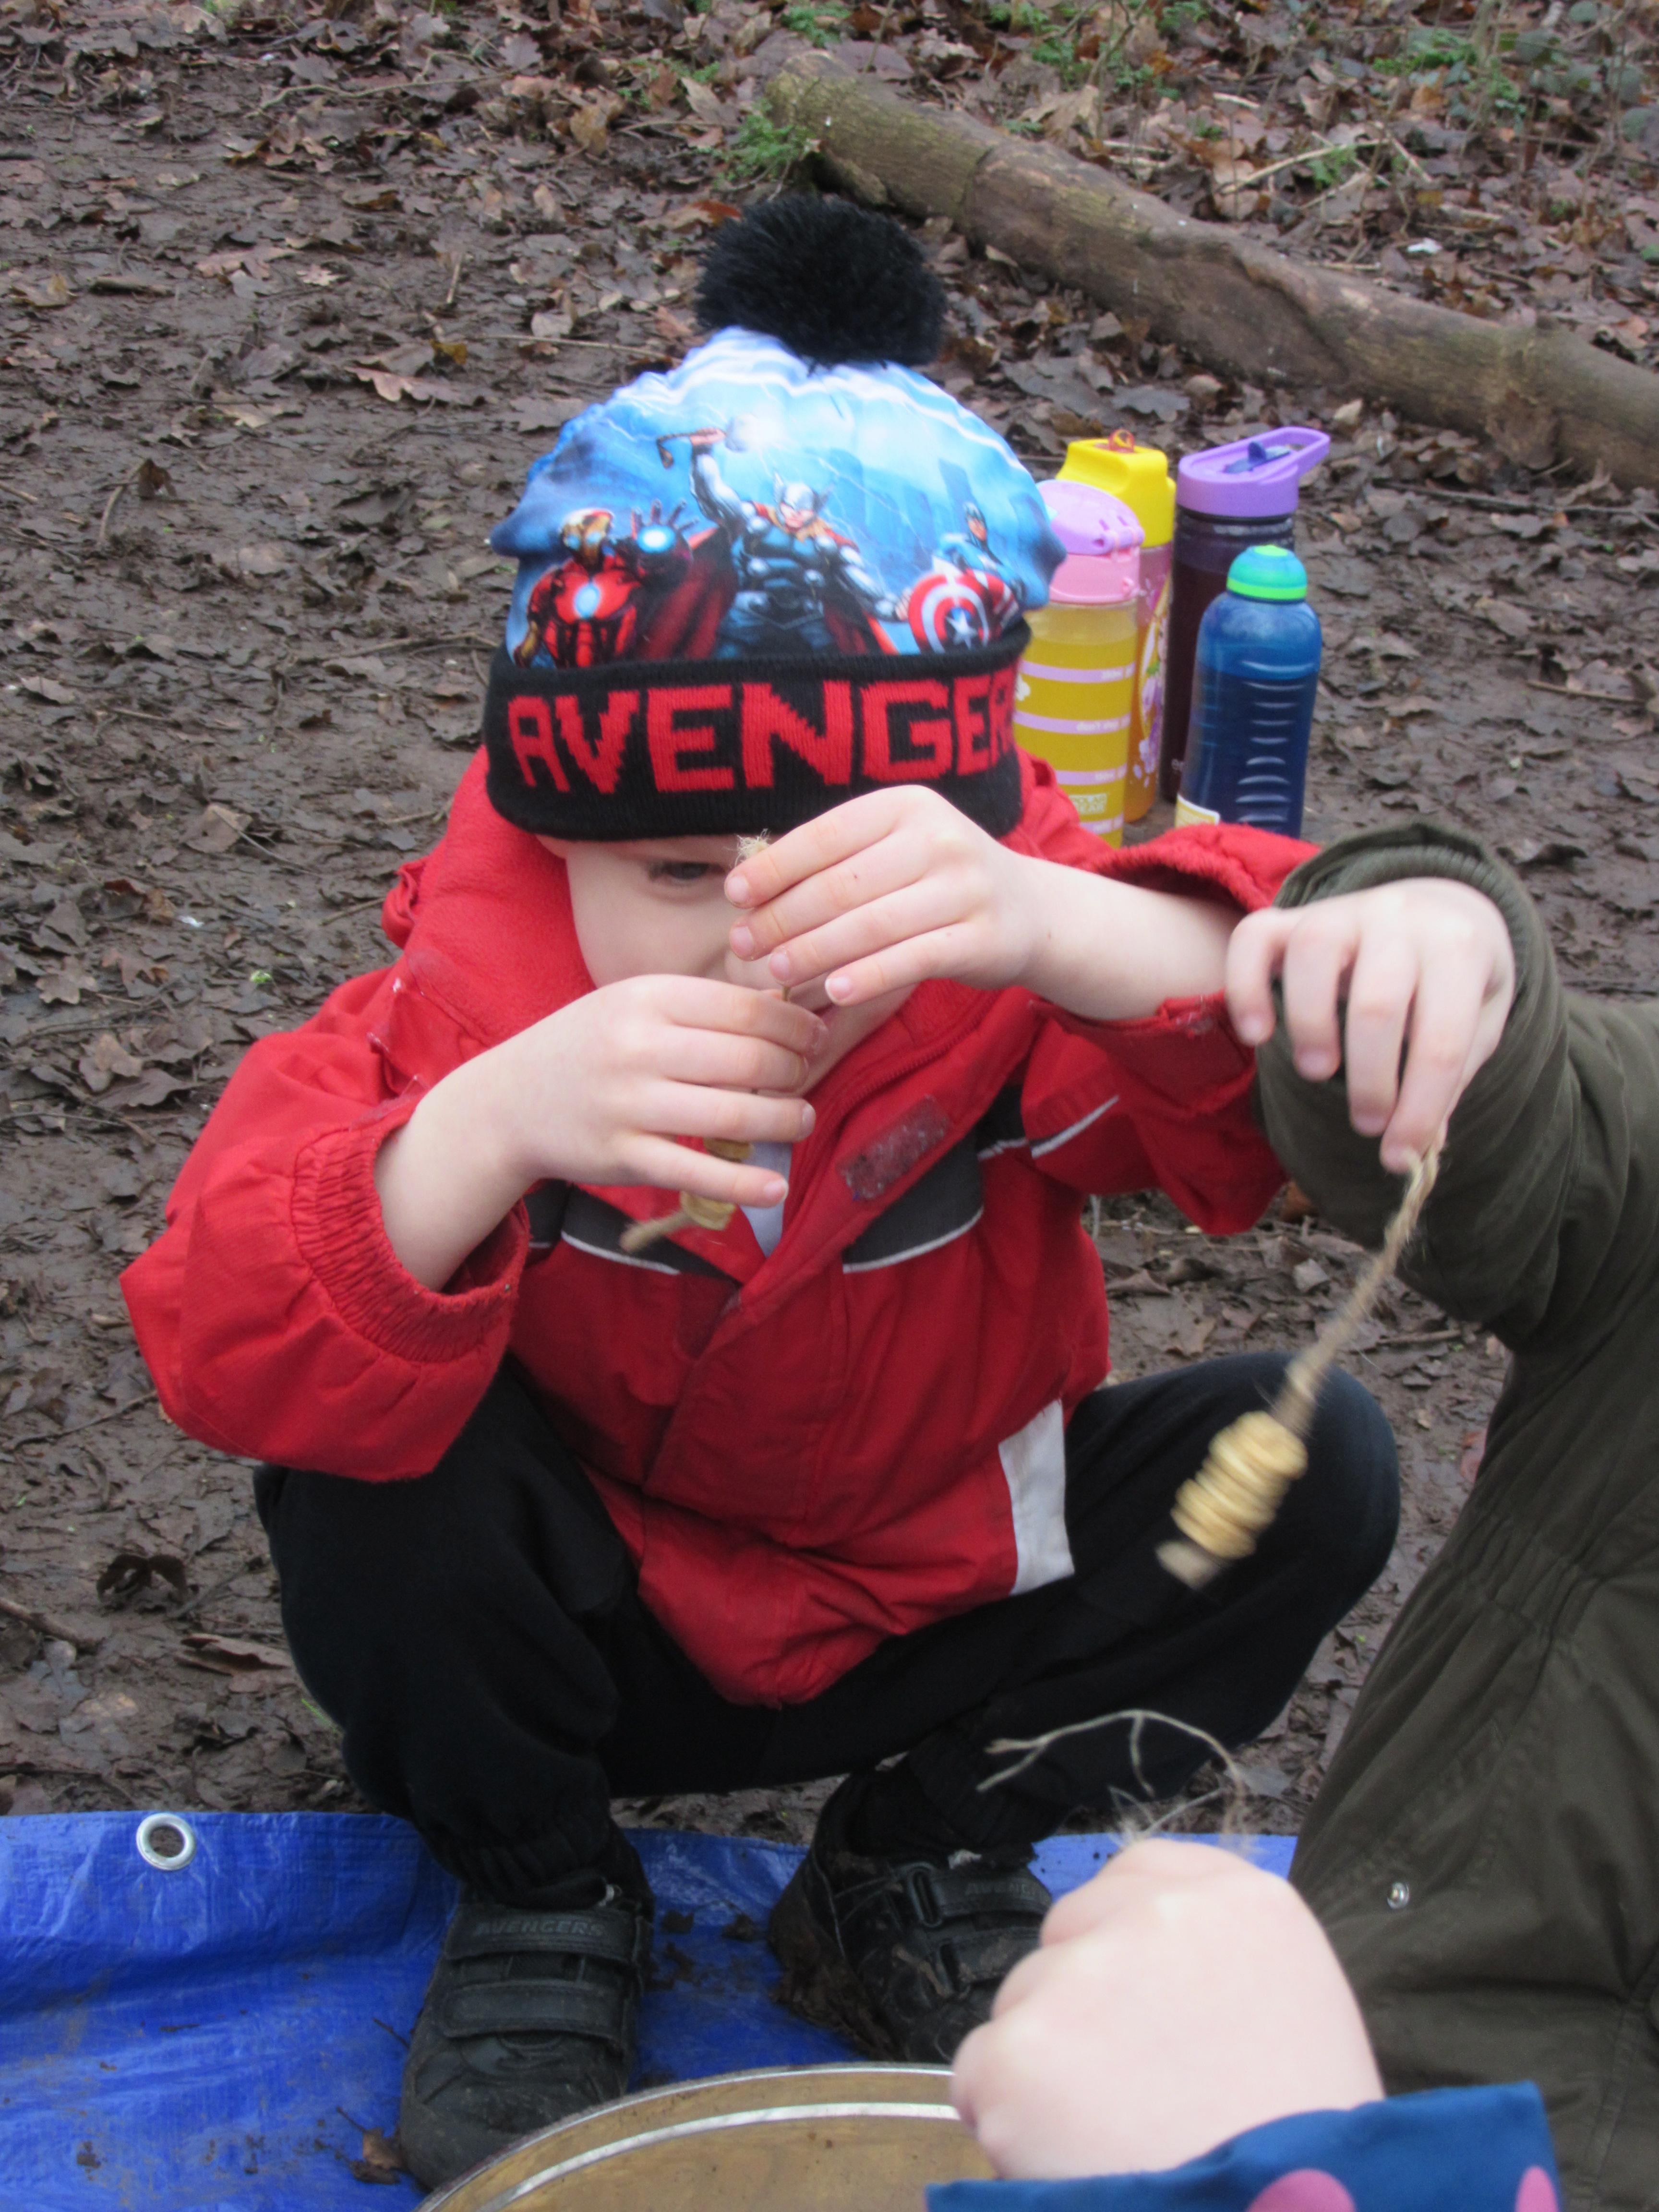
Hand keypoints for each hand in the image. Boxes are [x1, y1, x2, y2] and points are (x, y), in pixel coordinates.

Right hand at [375, 977, 822, 1289]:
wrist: (510, 1100)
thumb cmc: (590, 1046)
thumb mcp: (634, 1005)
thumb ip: (701, 1007)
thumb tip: (785, 1012)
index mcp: (648, 997)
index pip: (746, 1009)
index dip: (795, 1026)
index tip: (814, 1038)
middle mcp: (637, 1046)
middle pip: (747, 1059)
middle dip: (793, 1072)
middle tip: (804, 1081)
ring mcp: (628, 1103)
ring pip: (732, 1113)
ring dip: (782, 1121)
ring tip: (800, 1121)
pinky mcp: (622, 1156)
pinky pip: (696, 1171)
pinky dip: (744, 1184)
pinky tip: (777, 1185)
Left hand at [724, 787, 1041, 1006]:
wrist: (1031, 911)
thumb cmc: (937, 881)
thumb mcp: (895, 849)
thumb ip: (837, 860)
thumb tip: (750, 887)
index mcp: (906, 805)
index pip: (824, 835)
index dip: (773, 868)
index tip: (734, 896)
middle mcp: (939, 838)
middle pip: (841, 885)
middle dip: (783, 918)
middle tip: (743, 946)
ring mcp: (965, 887)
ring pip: (871, 926)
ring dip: (814, 952)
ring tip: (775, 973)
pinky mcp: (982, 937)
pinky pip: (912, 960)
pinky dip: (867, 978)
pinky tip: (832, 993)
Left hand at [952, 1840, 1381, 2179]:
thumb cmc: (1307, 2160)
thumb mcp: (1300, 2021)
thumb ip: (1221, 1968)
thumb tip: (1152, 1975)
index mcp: (1244, 1903)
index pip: (1141, 1872)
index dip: (1122, 1935)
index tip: (1130, 1995)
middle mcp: (1161, 1916)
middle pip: (1072, 1930)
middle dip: (1080, 1998)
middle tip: (1126, 2087)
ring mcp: (1085, 1976)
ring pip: (1026, 2002)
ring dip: (1049, 2062)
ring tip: (1113, 2138)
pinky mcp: (1021, 2048)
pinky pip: (981, 2073)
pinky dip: (1007, 2119)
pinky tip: (1067, 2158)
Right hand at [1226, 878, 1514, 1172]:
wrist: (1439, 907)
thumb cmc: (1456, 983)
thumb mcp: (1478, 1024)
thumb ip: (1449, 1079)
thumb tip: (1415, 1148)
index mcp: (1460, 948)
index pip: (1441, 1040)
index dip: (1419, 1109)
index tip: (1398, 1156)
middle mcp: (1401, 918)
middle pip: (1377, 1004)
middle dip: (1370, 1080)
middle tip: (1367, 1123)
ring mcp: (1344, 911)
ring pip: (1313, 954)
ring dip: (1311, 1026)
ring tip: (1319, 1072)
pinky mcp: (1293, 917)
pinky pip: (1252, 939)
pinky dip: (1244, 987)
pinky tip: (1257, 1034)